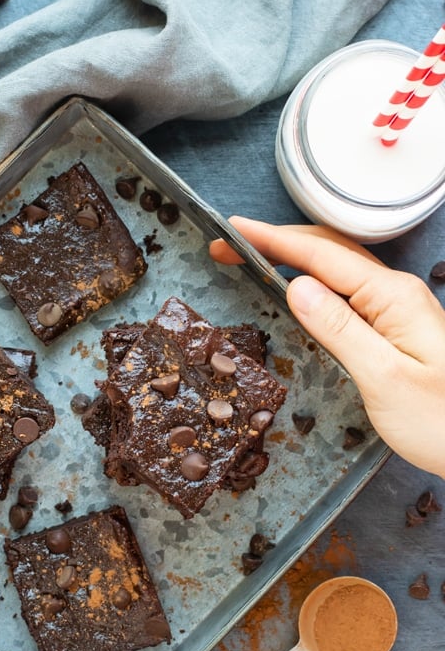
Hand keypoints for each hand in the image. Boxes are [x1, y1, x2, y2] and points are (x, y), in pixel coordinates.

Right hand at [210, 218, 444, 478]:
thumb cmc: (442, 421)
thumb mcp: (384, 378)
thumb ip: (339, 329)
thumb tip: (296, 286)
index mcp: (392, 297)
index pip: (322, 256)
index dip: (272, 240)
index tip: (232, 228)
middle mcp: (396, 292)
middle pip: (328, 251)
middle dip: (275, 242)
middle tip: (227, 246)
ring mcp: (398, 307)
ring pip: (337, 266)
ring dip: (292, 255)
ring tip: (250, 256)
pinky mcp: (396, 325)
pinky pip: (347, 288)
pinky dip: (313, 277)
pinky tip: (296, 284)